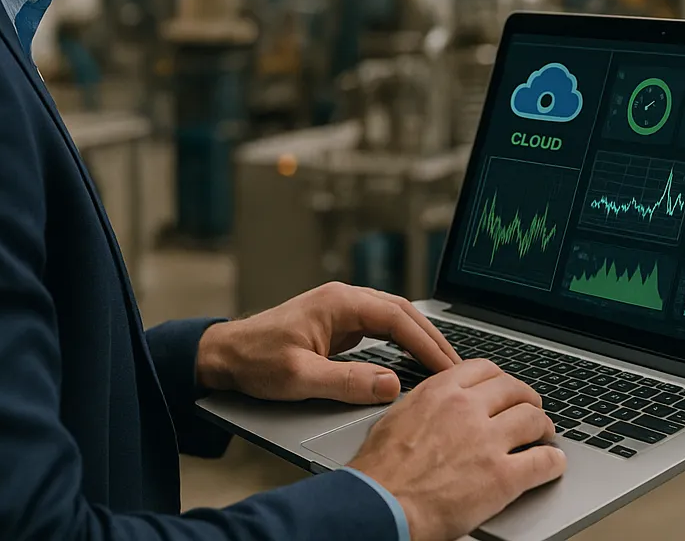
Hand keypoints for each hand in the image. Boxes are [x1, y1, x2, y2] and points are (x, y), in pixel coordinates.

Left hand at [195, 282, 460, 403]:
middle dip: (433, 339)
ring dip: (420, 338)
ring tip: (445, 364)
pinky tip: (415, 359)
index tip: (449, 369)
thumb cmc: (255, 361)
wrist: (224, 355)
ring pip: (395, 318)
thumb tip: (391, 384)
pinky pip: (382, 328)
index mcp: (339, 303)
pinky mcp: (338, 324)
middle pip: (403, 313)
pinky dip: (404, 341)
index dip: (427, 344)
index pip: (398, 319)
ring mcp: (342, 310)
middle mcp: (344, 299)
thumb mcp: (299, 377)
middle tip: (459, 368)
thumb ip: (346, 381)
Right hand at [349, 359, 566, 540]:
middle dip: (527, 400)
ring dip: (544, 428)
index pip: (485, 369)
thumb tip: (434, 407)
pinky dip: (553, 462)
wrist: (380, 506)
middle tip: (531, 410)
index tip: (505, 390)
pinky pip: (543, 461)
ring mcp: (488, 441)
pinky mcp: (502, 477)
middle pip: (515, 390)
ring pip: (534, 419)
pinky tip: (552, 464)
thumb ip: (424, 405)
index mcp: (440, 392)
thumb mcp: (396, 418)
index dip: (501, 380)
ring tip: (544, 437)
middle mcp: (467, 408)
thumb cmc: (378, 472)